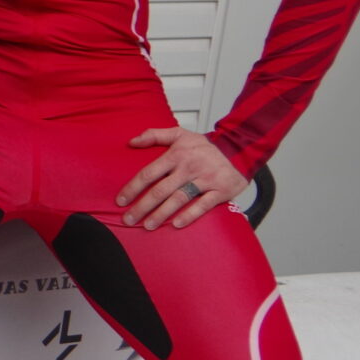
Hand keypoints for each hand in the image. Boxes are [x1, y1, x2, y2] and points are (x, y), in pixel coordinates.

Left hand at [118, 127, 247, 230]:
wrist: (238, 151)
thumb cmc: (204, 147)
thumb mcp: (180, 134)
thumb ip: (154, 135)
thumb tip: (131, 141)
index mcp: (176, 154)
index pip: (149, 173)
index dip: (133, 188)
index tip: (121, 200)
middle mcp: (189, 167)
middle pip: (161, 190)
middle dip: (142, 206)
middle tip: (129, 219)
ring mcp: (205, 179)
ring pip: (179, 199)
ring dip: (162, 214)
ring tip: (147, 225)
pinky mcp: (220, 190)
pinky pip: (203, 205)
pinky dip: (189, 215)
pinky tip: (176, 224)